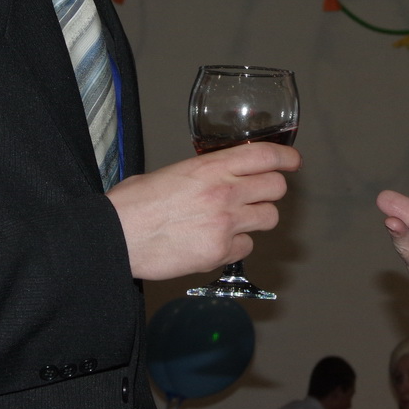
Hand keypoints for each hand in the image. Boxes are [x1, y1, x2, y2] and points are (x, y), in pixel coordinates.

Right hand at [109, 143, 299, 280]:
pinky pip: (245, 248)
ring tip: (235, 221)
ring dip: (256, 219)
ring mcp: (225, 224)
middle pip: (276, 188)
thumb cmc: (133, 204)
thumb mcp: (171, 172)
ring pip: (268, 218)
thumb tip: (213, 177)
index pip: (266, 156)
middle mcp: (225, 193)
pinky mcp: (219, 252)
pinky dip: (236, 246)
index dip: (286, 158)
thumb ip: (202, 173)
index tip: (293, 162)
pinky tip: (215, 242)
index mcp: (211, 167)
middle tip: (260, 194)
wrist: (116, 237)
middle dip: (271, 191)